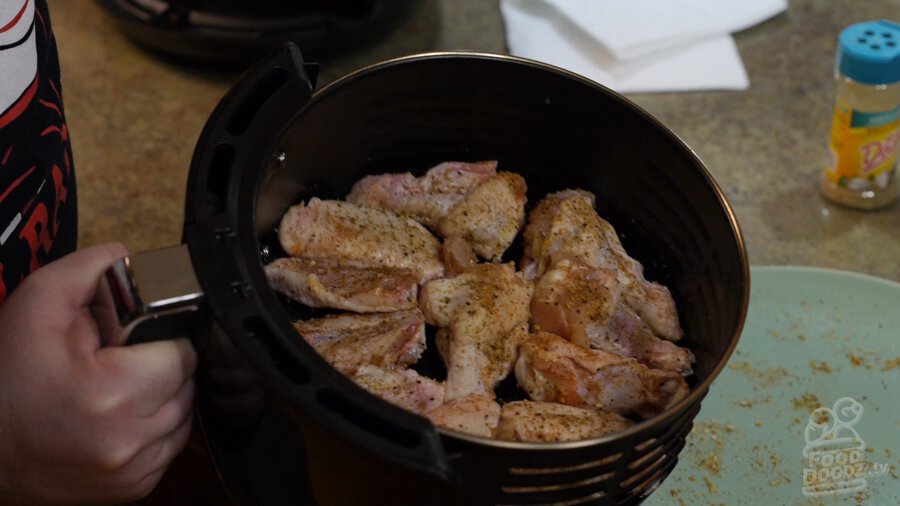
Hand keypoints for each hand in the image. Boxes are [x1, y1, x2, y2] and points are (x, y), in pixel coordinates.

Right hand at [0, 243, 196, 503]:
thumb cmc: (4, 379)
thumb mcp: (35, 307)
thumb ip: (88, 270)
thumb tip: (129, 256)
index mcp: (113, 394)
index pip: (182, 353)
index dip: (160, 338)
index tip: (134, 339)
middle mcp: (130, 440)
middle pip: (187, 385)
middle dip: (161, 366)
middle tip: (122, 360)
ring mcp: (134, 471)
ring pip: (184, 417)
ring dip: (163, 398)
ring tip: (122, 386)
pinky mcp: (133, 489)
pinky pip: (170, 447)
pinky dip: (154, 429)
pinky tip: (121, 416)